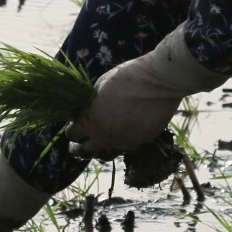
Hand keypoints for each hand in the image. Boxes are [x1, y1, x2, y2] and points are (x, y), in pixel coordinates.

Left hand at [65, 56, 185, 158]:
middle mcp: (105, 137)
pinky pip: (127, 147)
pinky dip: (124, 141)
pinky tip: (128, 128)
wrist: (159, 83)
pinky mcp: (141, 143)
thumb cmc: (127, 77)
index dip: (72, 130)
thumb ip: (92, 103)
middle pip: (85, 151)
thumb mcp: (101, 85)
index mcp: (90, 121)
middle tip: (84, 140)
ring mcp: (123, 143)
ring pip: (107, 153)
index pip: (72, 135)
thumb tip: (89, 109)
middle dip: (82, 146)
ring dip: (103, 147)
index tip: (75, 125)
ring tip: (107, 136)